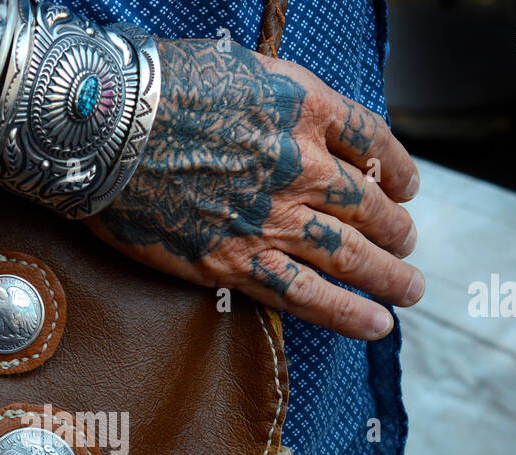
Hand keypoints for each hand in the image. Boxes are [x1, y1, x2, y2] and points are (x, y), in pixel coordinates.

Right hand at [87, 38, 422, 339]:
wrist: (106, 128)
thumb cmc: (154, 88)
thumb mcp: (234, 68)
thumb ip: (271, 100)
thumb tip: (280, 120)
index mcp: (304, 107)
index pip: (371, 139)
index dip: (397, 165)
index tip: (406, 185)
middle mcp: (301, 165)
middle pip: (369, 203)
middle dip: (395, 228)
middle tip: (407, 244)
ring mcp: (271, 218)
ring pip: (349, 254)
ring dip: (387, 275)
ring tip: (409, 290)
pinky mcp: (235, 261)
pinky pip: (305, 294)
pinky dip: (348, 313)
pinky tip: (378, 325)